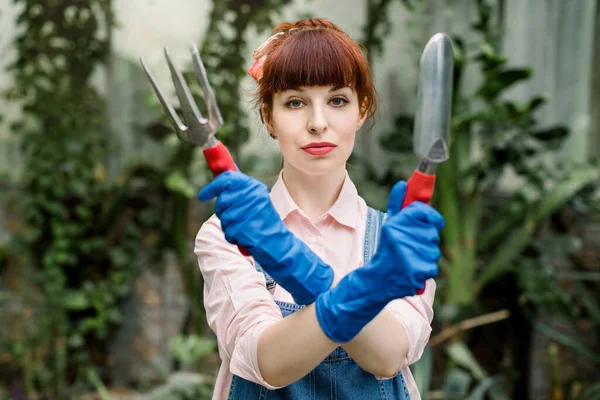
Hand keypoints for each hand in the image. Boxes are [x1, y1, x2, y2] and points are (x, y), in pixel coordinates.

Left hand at [198, 171, 333, 304]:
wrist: (278, 243)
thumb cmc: (264, 222)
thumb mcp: (256, 200)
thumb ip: (239, 191)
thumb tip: (219, 179)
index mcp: (254, 187)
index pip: (226, 179)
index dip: (212, 187)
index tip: (203, 195)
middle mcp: (251, 196)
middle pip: (222, 200)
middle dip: (223, 211)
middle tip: (235, 217)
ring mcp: (246, 212)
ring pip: (223, 216)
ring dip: (229, 225)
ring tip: (245, 227)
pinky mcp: (242, 227)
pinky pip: (227, 230)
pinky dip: (232, 236)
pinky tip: (245, 236)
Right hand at [315, 180, 443, 341]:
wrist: (377, 280)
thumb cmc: (386, 250)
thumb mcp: (389, 225)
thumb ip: (398, 205)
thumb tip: (402, 183)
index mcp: (394, 225)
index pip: (423, 212)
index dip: (433, 217)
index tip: (436, 222)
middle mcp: (400, 239)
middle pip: (432, 233)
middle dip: (426, 240)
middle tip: (412, 246)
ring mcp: (408, 256)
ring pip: (434, 250)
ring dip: (426, 255)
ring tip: (410, 258)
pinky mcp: (416, 272)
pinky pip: (432, 266)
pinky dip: (425, 269)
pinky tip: (412, 269)